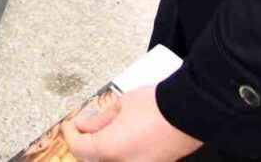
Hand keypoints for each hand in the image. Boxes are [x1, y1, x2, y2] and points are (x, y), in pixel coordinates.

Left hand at [61, 85, 202, 160]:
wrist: (190, 112)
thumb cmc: (154, 105)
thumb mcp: (121, 106)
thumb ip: (100, 120)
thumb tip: (84, 126)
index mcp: (111, 148)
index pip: (80, 148)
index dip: (70, 135)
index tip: (69, 124)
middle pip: (94, 160)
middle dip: (86, 146)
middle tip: (83, 130)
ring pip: (111, 161)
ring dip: (103, 151)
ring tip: (103, 133)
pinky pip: (129, 161)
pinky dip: (119, 154)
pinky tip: (120, 139)